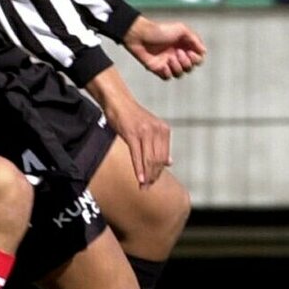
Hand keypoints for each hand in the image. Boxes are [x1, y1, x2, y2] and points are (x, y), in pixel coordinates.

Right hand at [86, 66, 172, 186]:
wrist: (118, 102)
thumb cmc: (132, 116)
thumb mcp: (151, 129)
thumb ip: (160, 146)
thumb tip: (170, 163)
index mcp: (164, 130)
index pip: (164, 157)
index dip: (159, 171)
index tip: (153, 181)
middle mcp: (157, 131)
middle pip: (158, 160)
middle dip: (153, 176)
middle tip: (148, 187)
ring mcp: (146, 132)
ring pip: (149, 160)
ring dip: (146, 175)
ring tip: (143, 186)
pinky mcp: (133, 134)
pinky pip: (137, 155)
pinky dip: (139, 169)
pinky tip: (139, 178)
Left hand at [123, 15, 206, 80]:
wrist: (140, 36)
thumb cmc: (160, 30)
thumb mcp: (181, 29)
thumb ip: (195, 39)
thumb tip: (203, 51)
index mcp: (184, 46)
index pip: (198, 58)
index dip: (196, 58)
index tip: (190, 52)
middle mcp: (178, 55)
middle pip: (190, 67)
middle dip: (187, 63)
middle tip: (178, 53)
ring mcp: (168, 63)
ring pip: (180, 74)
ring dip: (177, 67)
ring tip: (169, 58)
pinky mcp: (158, 69)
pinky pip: (168, 78)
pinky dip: (167, 73)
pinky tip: (163, 65)